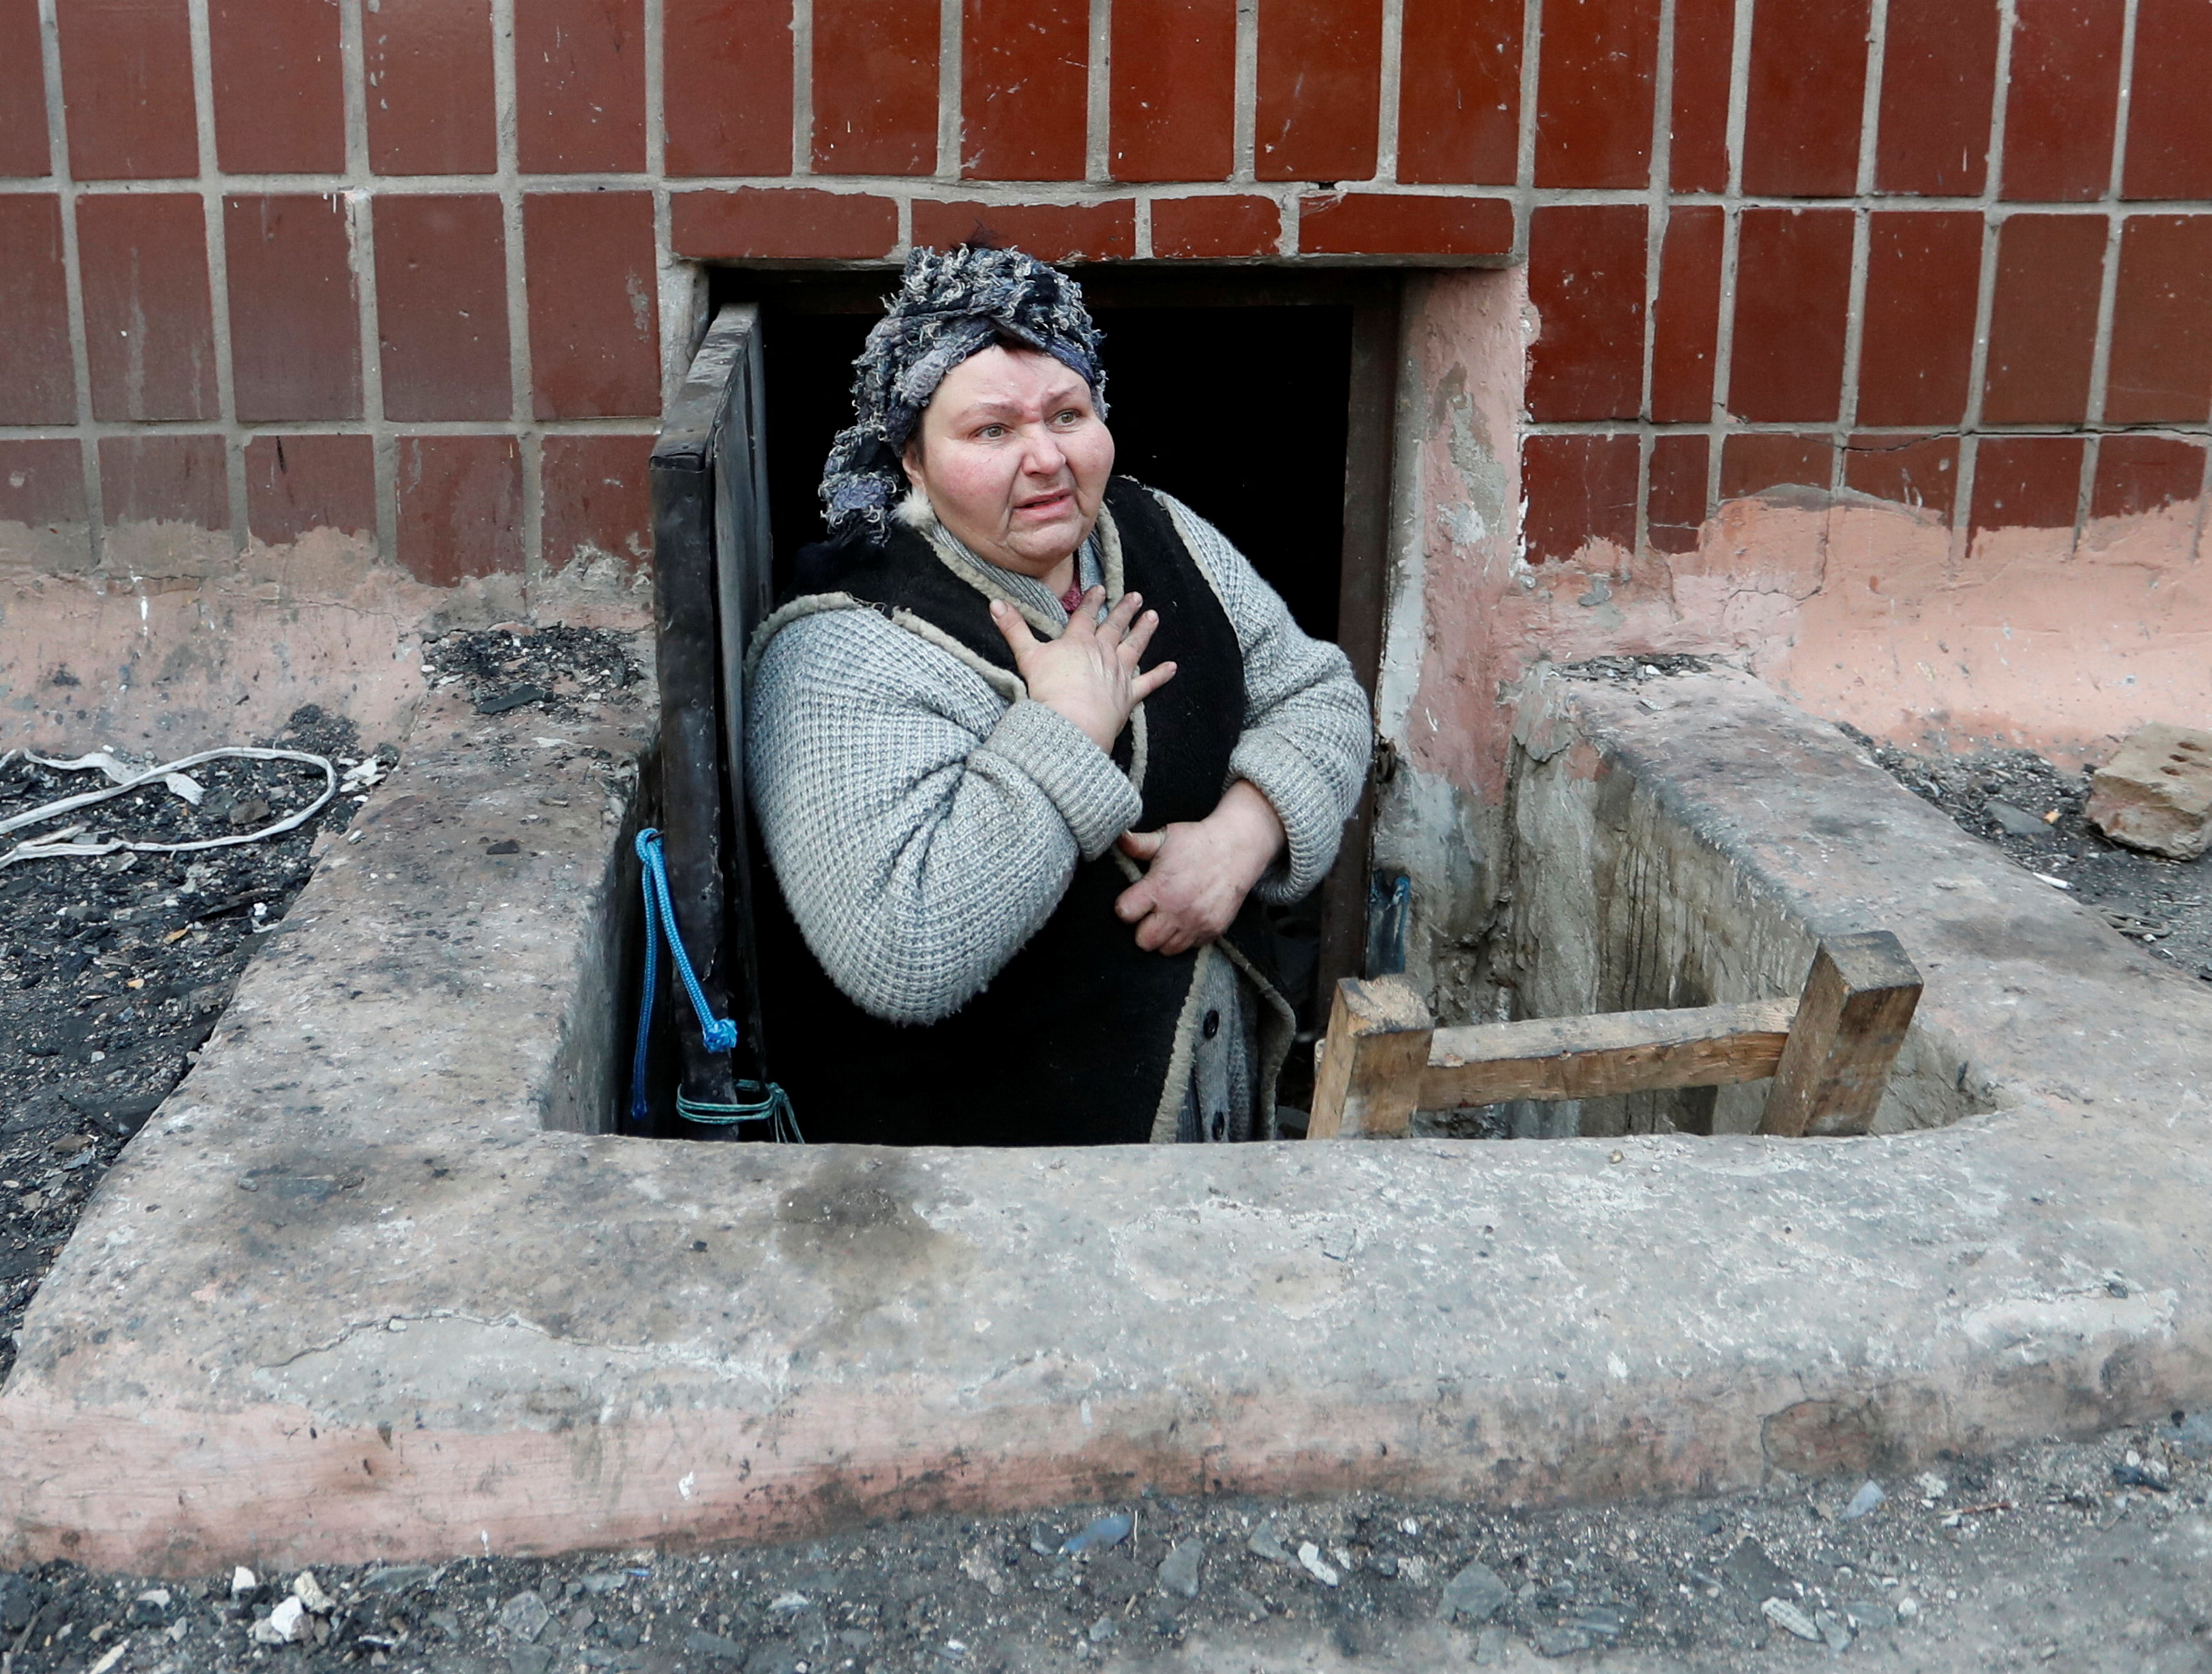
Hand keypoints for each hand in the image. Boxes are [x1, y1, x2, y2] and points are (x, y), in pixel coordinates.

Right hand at [989, 587, 1176, 753]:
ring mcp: (1118, 673)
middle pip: (1114, 626)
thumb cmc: (1048, 689)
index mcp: (1078, 641)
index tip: (1100, 589)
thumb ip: (1014, 629)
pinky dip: (1161, 675)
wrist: (1072, 720)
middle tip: (1136, 596)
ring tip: (1153, 616)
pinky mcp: (1128, 695)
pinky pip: (1149, 683)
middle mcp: (1102, 652)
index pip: (1086, 615)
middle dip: (1124, 610)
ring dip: (1144, 630)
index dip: (1093, 601)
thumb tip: (995, 603)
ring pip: (1134, 646)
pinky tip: (1172, 667)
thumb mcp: (1027, 656)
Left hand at [1114, 780, 1286, 954]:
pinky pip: (1189, 947)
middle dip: (1142, 928)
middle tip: (1149, 912)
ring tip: (1167, 917)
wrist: (1238, 849)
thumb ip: (1138, 844)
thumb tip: (1118, 838)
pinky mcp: (1213, 931)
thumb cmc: (1198, 841)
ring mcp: (1196, 924)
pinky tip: (1185, 919)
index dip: (1125, 907)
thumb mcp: (1166, 837)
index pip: (1125, 913)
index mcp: (1159, 888)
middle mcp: (1177, 911)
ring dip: (1163, 936)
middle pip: (1143, 941)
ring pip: (1166, 949)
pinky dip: (1184, 937)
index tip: (1132, 900)